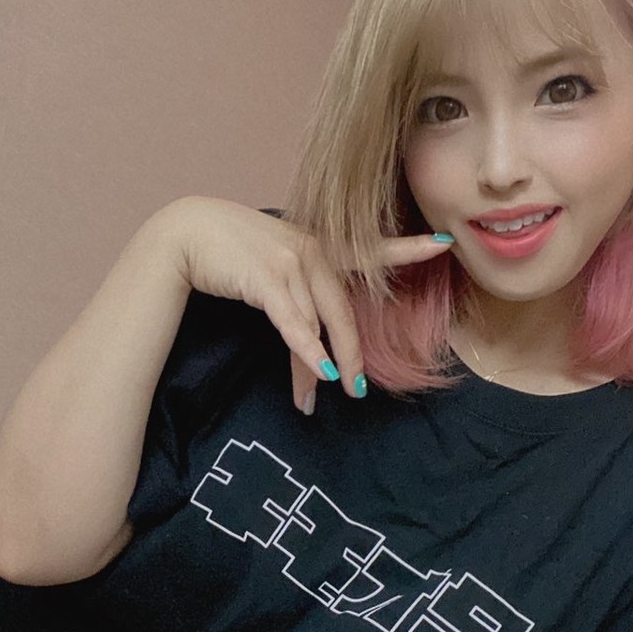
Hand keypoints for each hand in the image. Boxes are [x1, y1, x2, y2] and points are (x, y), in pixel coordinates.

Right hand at [162, 195, 451, 412]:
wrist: (187, 233)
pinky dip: (308, 350)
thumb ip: (299, 287)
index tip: (445, 243)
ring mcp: (290, 263)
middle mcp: (311, 251)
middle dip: (352, 355)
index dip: (408, 248)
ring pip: (317, 325)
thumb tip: (315, 334)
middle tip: (357, 391)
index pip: (371, 249)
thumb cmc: (229, 250)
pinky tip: (321, 373)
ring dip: (316, 368)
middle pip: (344, 312)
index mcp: (318, 245)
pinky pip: (294, 322)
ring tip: (319, 398)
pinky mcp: (266, 279)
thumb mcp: (273, 261)